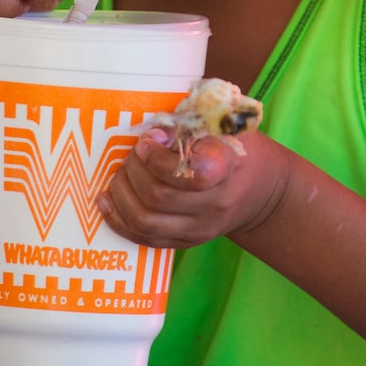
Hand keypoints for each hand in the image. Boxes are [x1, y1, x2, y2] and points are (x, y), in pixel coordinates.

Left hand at [98, 127, 290, 249]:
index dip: (159, 158)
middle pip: (159, 197)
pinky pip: (144, 238)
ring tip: (120, 174)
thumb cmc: (233, 148)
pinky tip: (107, 199)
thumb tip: (148, 126)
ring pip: (146, 221)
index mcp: (226, 168)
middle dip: (134, 171)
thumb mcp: (221, 126)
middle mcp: (214, 205)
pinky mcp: (185, 242)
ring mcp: (199, 229)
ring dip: (122, 194)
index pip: (191, 174)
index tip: (149, 139)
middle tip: (132, 153)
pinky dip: (118, 219)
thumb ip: (188, 123)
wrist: (259, 191)